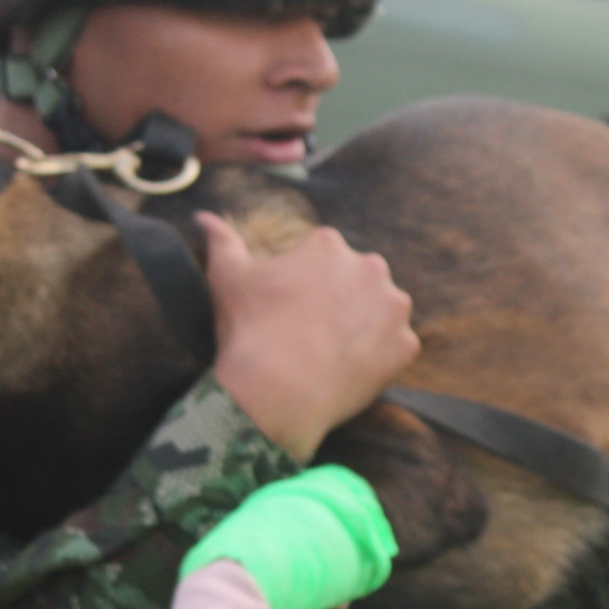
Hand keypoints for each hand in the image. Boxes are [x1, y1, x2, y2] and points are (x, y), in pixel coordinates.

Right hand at [198, 212, 418, 462]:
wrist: (274, 391)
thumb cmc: (248, 330)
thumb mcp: (227, 277)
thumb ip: (221, 240)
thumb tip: (203, 217)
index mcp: (329, 245)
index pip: (324, 258)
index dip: (305, 285)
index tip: (290, 308)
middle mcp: (370, 267)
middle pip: (358, 281)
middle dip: (341, 300)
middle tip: (311, 332)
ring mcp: (392, 307)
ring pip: (382, 311)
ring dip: (365, 325)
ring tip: (332, 352)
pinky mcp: (405, 345)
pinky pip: (396, 347)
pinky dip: (380, 357)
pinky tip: (349, 370)